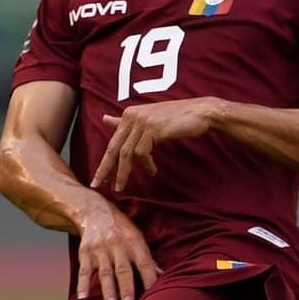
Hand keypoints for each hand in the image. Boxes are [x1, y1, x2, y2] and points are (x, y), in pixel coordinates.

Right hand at [73, 191, 159, 299]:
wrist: (95, 211)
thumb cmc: (121, 229)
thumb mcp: (137, 238)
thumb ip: (148, 259)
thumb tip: (163, 276)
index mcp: (134, 242)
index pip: (144, 262)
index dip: (149, 276)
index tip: (153, 291)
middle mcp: (117, 245)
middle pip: (123, 268)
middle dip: (126, 286)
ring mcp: (100, 250)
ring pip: (105, 272)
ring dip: (107, 289)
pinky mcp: (85, 253)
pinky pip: (84, 271)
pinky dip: (82, 284)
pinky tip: (82, 297)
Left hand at [92, 97, 224, 191]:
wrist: (200, 112)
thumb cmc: (176, 118)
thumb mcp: (148, 120)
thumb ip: (126, 123)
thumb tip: (104, 119)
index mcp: (128, 114)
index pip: (112, 141)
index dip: (105, 161)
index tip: (99, 178)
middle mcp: (132, 115)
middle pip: (114, 147)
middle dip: (105, 169)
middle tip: (98, 185)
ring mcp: (142, 121)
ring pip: (126, 153)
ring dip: (123, 173)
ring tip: (121, 187)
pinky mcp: (153, 128)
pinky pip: (142, 152)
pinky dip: (145, 165)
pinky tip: (152, 171)